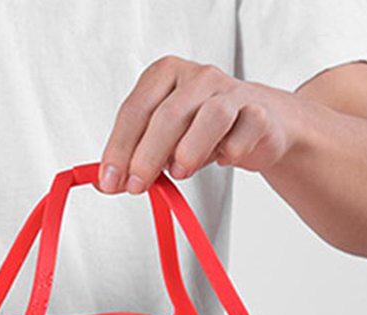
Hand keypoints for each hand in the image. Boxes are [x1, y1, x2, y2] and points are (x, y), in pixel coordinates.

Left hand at [99, 56, 296, 193]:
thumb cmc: (202, 130)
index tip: (110, 181)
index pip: (135, 110)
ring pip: (211, 116)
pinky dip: (231, 150)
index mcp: (165, 76)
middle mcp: (197, 77)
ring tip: (179, 173)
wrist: (258, 124)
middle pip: (168, 115)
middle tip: (137, 186)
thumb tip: (108, 183)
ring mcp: (230, 92)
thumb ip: (136, 157)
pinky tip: (223, 160)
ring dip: (190, 149)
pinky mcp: (258, 113)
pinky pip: (244, 132)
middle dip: (147, 156)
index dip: (119, 148)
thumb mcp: (163, 140)